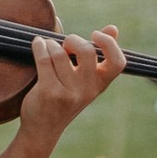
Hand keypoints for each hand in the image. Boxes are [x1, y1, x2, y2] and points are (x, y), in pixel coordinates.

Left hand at [14, 27, 125, 150]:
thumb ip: (98, 54)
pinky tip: (38, 45)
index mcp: (100, 85)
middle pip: (87, 51)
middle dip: (73, 39)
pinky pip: (44, 59)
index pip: (118, 63)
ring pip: (60, 53)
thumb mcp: (85, 80)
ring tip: (48, 47)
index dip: (109, 44)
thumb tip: (113, 28)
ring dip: (51, 44)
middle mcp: (87, 90)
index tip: (94, 35)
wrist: (43, 129)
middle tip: (65, 44)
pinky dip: (39, 46)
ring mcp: (68, 93)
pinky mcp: (48, 92)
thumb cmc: (65, 97)